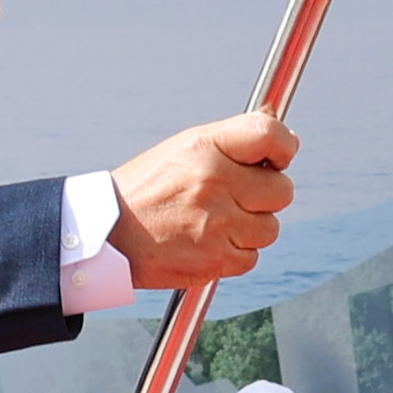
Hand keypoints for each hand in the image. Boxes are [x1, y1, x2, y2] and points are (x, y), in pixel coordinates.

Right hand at [104, 112, 295, 283]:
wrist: (107, 235)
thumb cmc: (149, 188)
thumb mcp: (185, 148)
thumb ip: (233, 140)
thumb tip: (283, 132)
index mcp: (206, 147)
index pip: (270, 135)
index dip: (284, 147)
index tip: (278, 157)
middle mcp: (214, 182)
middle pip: (282, 190)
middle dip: (266, 196)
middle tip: (238, 196)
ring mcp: (217, 224)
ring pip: (270, 228)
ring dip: (250, 228)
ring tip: (216, 222)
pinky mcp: (215, 260)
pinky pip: (251, 257)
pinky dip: (235, 254)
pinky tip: (208, 243)